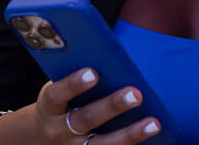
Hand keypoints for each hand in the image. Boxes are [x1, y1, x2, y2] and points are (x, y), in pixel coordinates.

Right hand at [34, 68, 161, 143]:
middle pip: (87, 118)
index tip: (94, 73)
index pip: (57, 94)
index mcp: (49, 107)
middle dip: (113, 106)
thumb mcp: (59, 90)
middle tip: (136, 94)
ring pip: (103, 144)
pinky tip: (150, 136)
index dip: (74, 84)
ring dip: (131, 134)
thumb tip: (114, 62)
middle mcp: (59, 130)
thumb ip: (78, 79)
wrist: (44, 136)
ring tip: (154, 123)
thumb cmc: (61, 102)